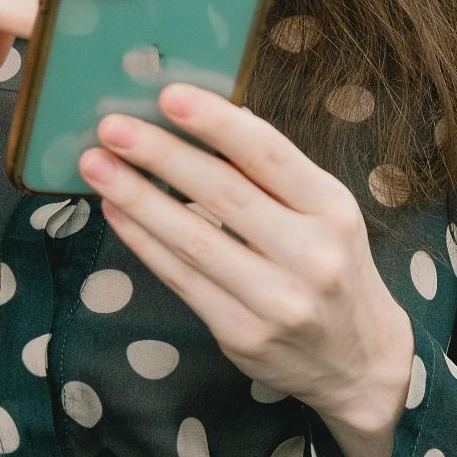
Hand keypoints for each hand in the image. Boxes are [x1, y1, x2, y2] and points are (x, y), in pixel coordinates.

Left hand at [79, 82, 413, 433]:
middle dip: (161, 155)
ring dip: (137, 198)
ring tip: (96, 166)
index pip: (269, 154)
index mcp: (332, 208)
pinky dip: (144, 242)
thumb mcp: (324, 210)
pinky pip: (181, 279)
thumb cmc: (332, 266)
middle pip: (224, 194)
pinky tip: (116, 212)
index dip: (216, 123)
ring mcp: (277, 300)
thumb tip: (214, 116)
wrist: (359, 361)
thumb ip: (274, 171)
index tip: (169, 95)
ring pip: (194, 240)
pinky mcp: (242, 334)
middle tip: (112, 126)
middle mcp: (311, 254)